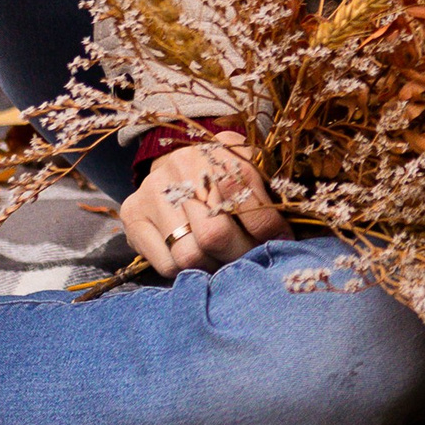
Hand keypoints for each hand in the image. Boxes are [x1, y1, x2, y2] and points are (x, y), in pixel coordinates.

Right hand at [120, 131, 285, 278]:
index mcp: (217, 153)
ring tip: (228, 261)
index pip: (246, 200)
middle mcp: (180, 170)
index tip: (282, 242)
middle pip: (215, 235)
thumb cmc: (224, 167)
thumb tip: (291, 229)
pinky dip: (189, 271)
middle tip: (253, 259)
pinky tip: (202, 261)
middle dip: (241, 254)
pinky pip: (165, 264)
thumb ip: (270, 188)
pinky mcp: (133, 216)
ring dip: (215, 267)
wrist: (176, 157)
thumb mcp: (249, 163)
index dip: (268, 230)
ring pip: (189, 255)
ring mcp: (152, 194)